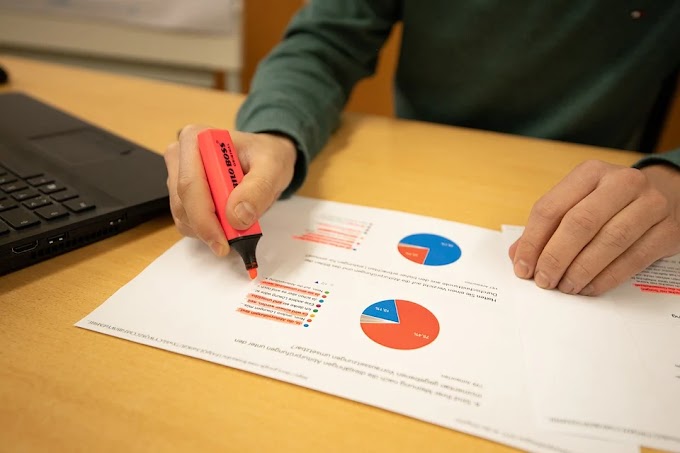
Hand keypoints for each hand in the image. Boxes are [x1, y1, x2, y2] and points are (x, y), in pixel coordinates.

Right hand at [164, 125, 296, 255]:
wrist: (265, 159)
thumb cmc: (267, 157)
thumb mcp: (273, 168)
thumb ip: (257, 190)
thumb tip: (237, 216)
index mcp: (197, 139)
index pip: (190, 184)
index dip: (204, 217)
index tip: (224, 240)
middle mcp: (181, 155)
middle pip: (182, 202)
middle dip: (208, 228)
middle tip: (233, 243)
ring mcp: (177, 175)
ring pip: (182, 216)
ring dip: (208, 230)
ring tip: (237, 227)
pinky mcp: (181, 193)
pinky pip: (187, 221)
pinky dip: (207, 230)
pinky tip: (226, 225)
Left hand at [509, 160, 679, 295]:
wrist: (669, 194)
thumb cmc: (611, 202)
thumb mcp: (578, 201)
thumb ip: (548, 226)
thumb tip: (518, 256)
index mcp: (590, 172)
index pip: (551, 208)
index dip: (533, 241)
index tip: (522, 266)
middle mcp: (621, 182)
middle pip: (579, 223)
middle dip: (555, 257)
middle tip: (543, 280)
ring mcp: (650, 204)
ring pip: (608, 242)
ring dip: (580, 270)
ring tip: (564, 287)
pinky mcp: (669, 230)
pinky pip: (633, 259)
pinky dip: (605, 278)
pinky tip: (588, 287)